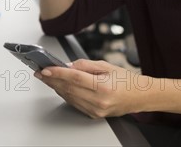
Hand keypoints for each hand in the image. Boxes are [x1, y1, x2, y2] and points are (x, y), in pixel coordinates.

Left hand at [35, 59, 149, 117]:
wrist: (140, 97)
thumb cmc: (126, 80)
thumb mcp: (106, 66)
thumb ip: (85, 65)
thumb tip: (67, 65)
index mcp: (103, 87)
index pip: (74, 78)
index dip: (57, 73)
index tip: (46, 68)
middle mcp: (99, 101)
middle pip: (68, 88)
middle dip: (52, 79)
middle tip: (40, 71)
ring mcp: (96, 110)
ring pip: (69, 97)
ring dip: (56, 87)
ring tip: (47, 77)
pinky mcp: (94, 115)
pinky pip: (74, 103)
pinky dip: (65, 94)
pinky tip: (59, 86)